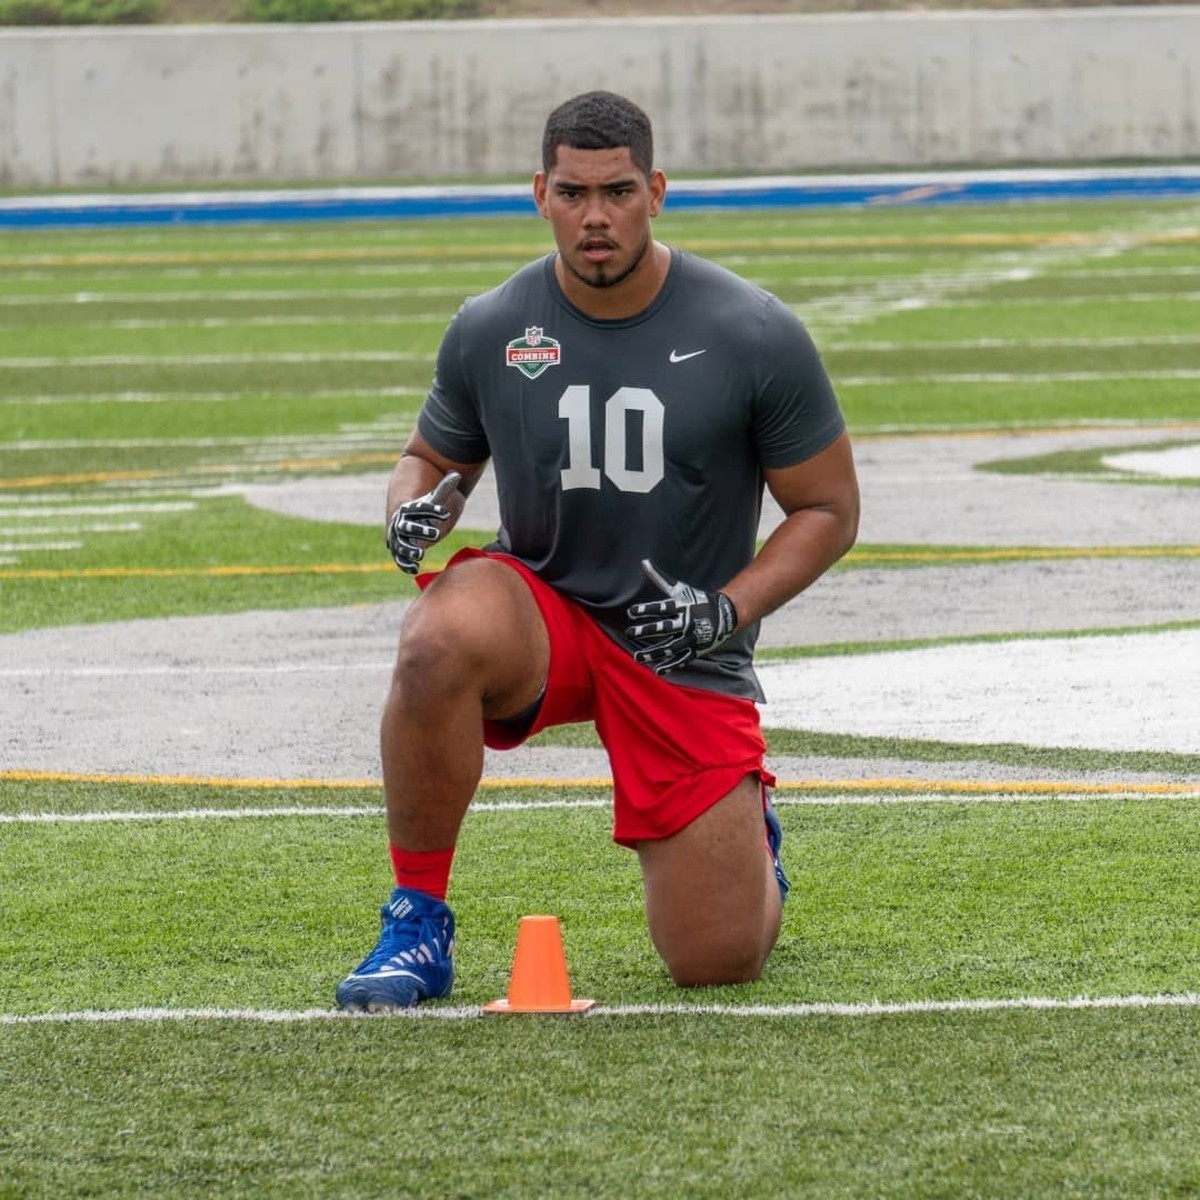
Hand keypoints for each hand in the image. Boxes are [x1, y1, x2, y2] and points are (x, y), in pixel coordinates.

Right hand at [385, 471, 461, 573]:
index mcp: (409, 509)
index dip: (432, 510)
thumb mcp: (433, 499)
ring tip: (420, 553)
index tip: (446, 514)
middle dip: (419, 530)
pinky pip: (399, 558)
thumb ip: (443, 488)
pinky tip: (414, 569)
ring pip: (401, 544)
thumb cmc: (422, 510)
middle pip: (407, 526)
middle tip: (436, 533)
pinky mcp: (400, 551)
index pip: (420, 508)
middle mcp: (401, 523)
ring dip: (409, 549)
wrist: (407, 520)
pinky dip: (405, 564)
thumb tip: (456, 473)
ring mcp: (399, 538)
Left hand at [625, 559, 737, 674]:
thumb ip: (660, 579)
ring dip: (653, 653)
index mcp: (682, 607)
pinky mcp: (696, 650)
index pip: (661, 608)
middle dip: (646, 630)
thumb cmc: (697, 600)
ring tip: (637, 657)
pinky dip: (670, 665)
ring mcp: (691, 638)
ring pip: (669, 647)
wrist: (725, 615)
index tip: (631, 612)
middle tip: (630, 632)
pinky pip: (681, 659)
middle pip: (664, 627)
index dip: (646, 610)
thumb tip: (644, 562)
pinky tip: (656, 669)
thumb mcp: (680, 589)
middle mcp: (687, 622)